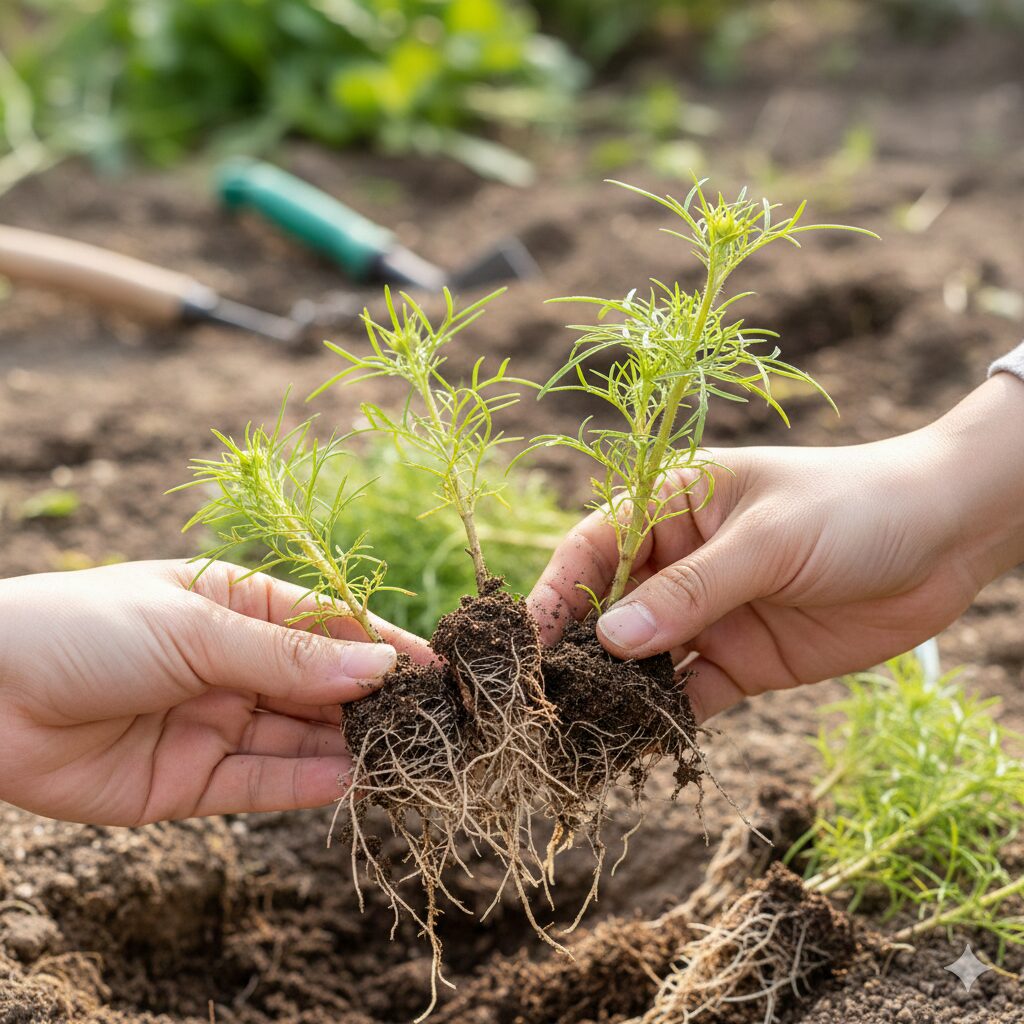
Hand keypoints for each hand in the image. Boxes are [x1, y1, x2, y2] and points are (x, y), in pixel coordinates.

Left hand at [0, 560, 429, 825]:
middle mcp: (235, 666)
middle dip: (374, 702)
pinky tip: (351, 780)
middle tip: (436, 721)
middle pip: (321, 687)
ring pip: (300, 738)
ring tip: (409, 755)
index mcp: (237, 607)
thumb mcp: (193, 628)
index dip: (382, 644)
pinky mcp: (191, 783)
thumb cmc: (86, 628)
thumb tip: (379, 669)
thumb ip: (286, 658)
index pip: (329, 627)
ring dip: (351, 746)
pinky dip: (306, 784)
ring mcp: (216, 724)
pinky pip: (262, 784)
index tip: (438, 666)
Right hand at [529, 374, 1023, 721]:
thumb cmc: (851, 508)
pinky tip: (641, 745)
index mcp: (671, 506)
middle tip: (543, 703)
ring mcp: (709, 614)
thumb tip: (608, 640)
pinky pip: (688, 694)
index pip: (593, 547)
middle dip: (577, 652)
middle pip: (609, 610)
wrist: (947, 539)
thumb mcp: (767, 541)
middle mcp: (678, 561)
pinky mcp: (740, 660)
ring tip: (580, 734)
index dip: (556, 592)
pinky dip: (664, 719)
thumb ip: (690, 591)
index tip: (525, 641)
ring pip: (643, 659)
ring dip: (616, 693)